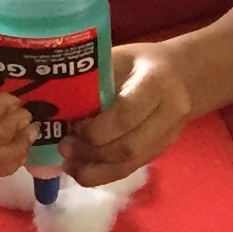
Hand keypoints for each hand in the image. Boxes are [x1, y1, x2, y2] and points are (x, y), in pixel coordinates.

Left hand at [61, 45, 189, 182]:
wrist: (181, 77)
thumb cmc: (140, 62)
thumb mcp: (118, 58)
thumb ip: (93, 78)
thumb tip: (51, 100)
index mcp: (155, 82)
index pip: (126, 114)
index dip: (97, 128)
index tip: (74, 126)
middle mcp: (169, 113)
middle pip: (128, 146)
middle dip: (91, 152)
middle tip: (64, 147)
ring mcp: (167, 136)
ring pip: (129, 164)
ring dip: (94, 169)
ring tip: (69, 164)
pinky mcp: (160, 152)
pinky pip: (129, 169)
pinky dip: (102, 174)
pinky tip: (82, 169)